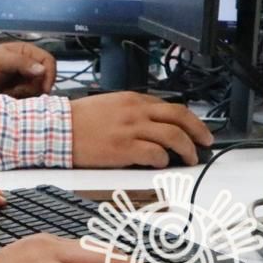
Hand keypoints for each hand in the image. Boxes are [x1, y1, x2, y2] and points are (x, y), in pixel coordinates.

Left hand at [0, 42, 55, 97]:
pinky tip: (8, 95)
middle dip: (34, 87)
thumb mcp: (0, 60)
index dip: (49, 75)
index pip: (49, 61)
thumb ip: (20, 63)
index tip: (43, 89)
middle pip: (45, 78)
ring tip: (9, 92)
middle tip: (17, 90)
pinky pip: (30, 96)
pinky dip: (21, 98)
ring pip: (38, 89)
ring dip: (26, 94)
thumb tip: (42, 69)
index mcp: (27, 51)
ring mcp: (26, 77)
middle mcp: (29, 64)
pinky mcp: (21, 89)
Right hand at [70, 91, 213, 166]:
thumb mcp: (108, 105)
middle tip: (206, 142)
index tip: (195, 129)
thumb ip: (132, 111)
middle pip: (180, 117)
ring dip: (187, 149)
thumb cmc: (77, 120)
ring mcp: (131, 130)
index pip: (170, 106)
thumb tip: (153, 123)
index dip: (188, 119)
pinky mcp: (125, 149)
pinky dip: (164, 160)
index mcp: (131, 99)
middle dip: (199, 131)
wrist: (56, 129)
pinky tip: (162, 163)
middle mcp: (135, 112)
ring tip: (189, 158)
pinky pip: (156, 154)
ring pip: (174, 137)